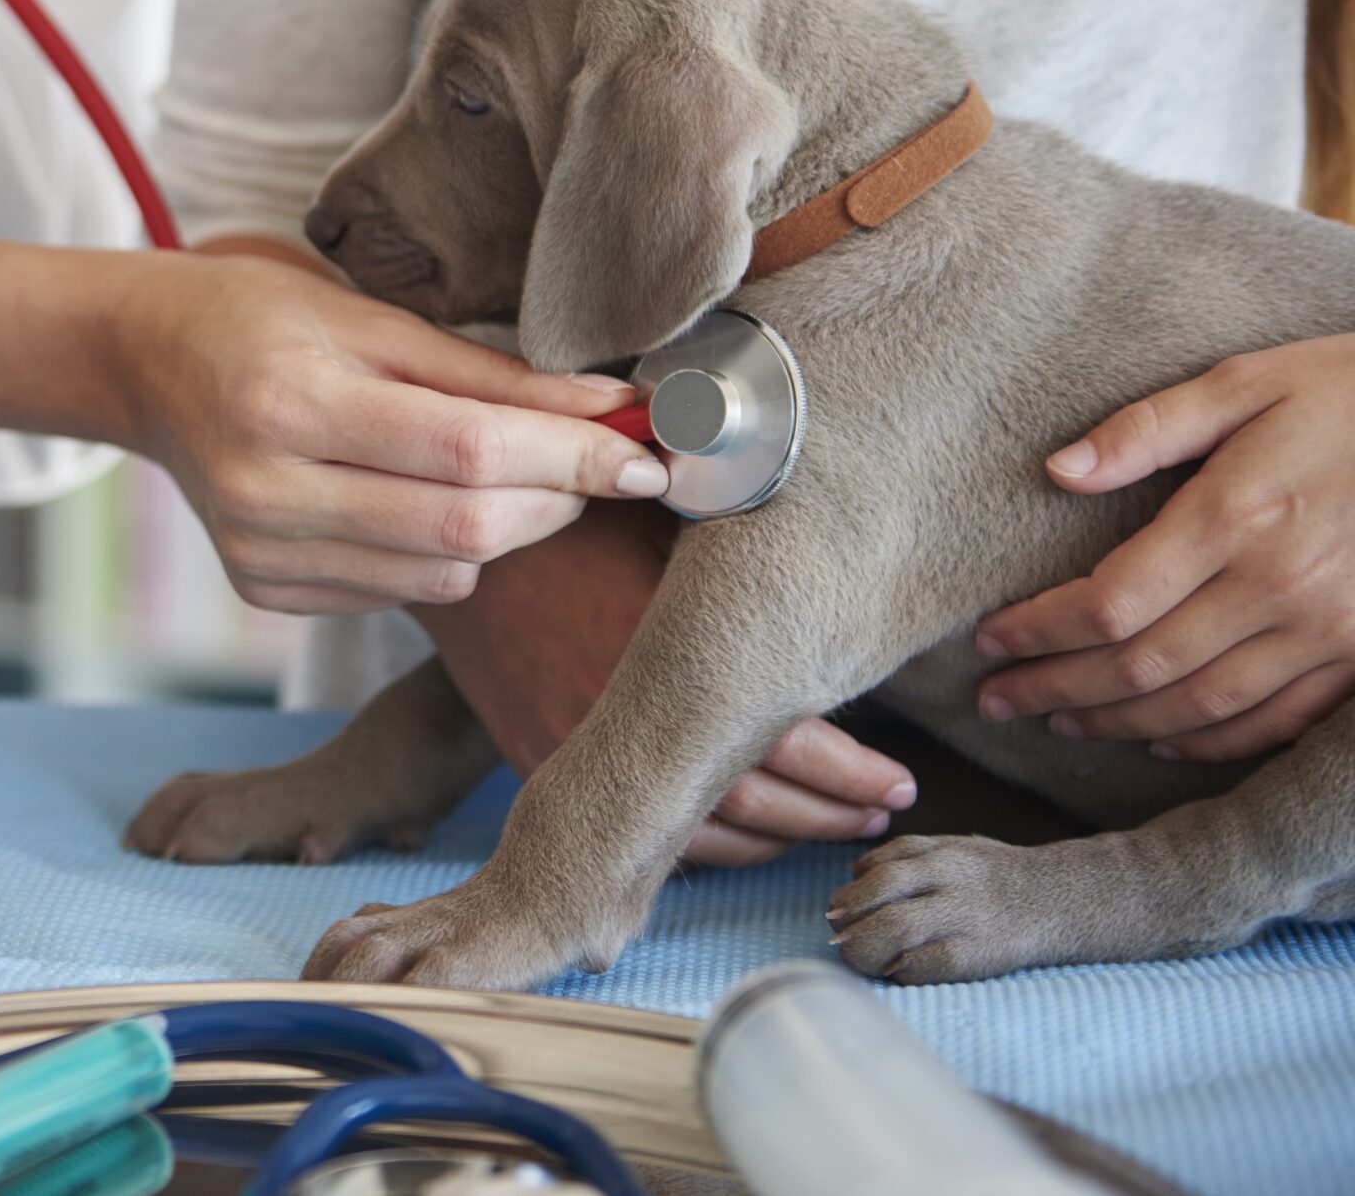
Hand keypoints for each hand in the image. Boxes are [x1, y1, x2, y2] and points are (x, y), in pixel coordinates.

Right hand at [116, 252, 672, 612]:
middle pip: (462, 527)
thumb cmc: (267, 319)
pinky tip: (421, 500)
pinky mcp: (264, 590)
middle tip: (599, 462)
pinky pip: (399, 591)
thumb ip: (494, 374)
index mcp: (291, 402)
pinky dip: (442, 553)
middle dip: (557, 498)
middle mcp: (264, 490)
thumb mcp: (377, 319)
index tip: (644, 450)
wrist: (152, 363)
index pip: (466, 450)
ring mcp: (259, 554)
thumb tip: (612, 408)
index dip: (571, 455)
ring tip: (507, 472)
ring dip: (507, 530)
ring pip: (442, 572)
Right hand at [414, 503, 917, 865]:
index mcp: (665, 654)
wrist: (463, 540)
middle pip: (751, 805)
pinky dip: (698, 845)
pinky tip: (742, 833)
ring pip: (694, 835)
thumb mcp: (674, 526)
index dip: (852, 774)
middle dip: (830, 815)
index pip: (784, 744)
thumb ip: (750, 576)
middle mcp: (619, 717)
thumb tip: (855, 581)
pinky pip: (630, 830)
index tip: (898, 781)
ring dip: (775, 841)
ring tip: (831, 826)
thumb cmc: (584, 518)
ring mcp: (572, 749)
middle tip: (882, 813)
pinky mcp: (537, 761)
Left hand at [975, 335, 1354, 761]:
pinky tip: (1158, 738)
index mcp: (1236, 518)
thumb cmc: (1349, 392)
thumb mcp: (1246, 381)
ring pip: (1199, 704)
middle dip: (1056, 687)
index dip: (1039, 630)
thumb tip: (1058, 469)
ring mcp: (1327, 632)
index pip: (1108, 603)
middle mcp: (1279, 588)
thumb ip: (1147, 428)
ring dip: (1117, 721)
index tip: (988, 640)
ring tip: (1057, 718)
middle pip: (1141, 665)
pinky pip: (1274, 721)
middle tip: (996, 700)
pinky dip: (1208, 740)